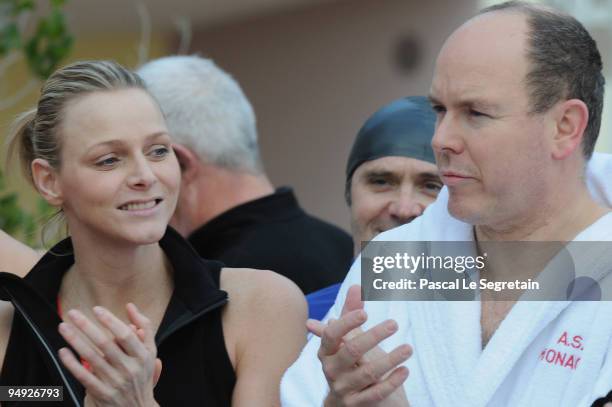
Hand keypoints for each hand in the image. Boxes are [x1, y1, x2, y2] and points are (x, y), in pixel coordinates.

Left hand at [58, 303, 161, 406]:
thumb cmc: (142, 374)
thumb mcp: (150, 352)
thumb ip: (144, 327)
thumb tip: (130, 306)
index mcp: (143, 356)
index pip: (125, 335)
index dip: (110, 321)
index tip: (96, 309)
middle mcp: (130, 369)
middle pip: (105, 343)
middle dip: (86, 326)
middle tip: (72, 313)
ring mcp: (116, 382)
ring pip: (92, 358)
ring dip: (75, 340)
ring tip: (63, 327)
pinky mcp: (102, 394)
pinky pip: (84, 377)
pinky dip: (72, 364)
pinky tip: (63, 351)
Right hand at [308, 285, 410, 406]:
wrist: (348, 401)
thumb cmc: (350, 361)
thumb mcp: (349, 339)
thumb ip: (351, 314)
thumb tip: (357, 286)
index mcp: (326, 351)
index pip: (332, 334)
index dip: (347, 322)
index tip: (365, 312)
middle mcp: (331, 370)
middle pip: (351, 351)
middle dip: (373, 336)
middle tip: (394, 323)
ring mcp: (343, 389)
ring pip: (368, 373)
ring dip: (390, 359)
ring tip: (408, 348)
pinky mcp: (356, 404)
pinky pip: (376, 393)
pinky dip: (392, 381)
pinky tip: (405, 370)